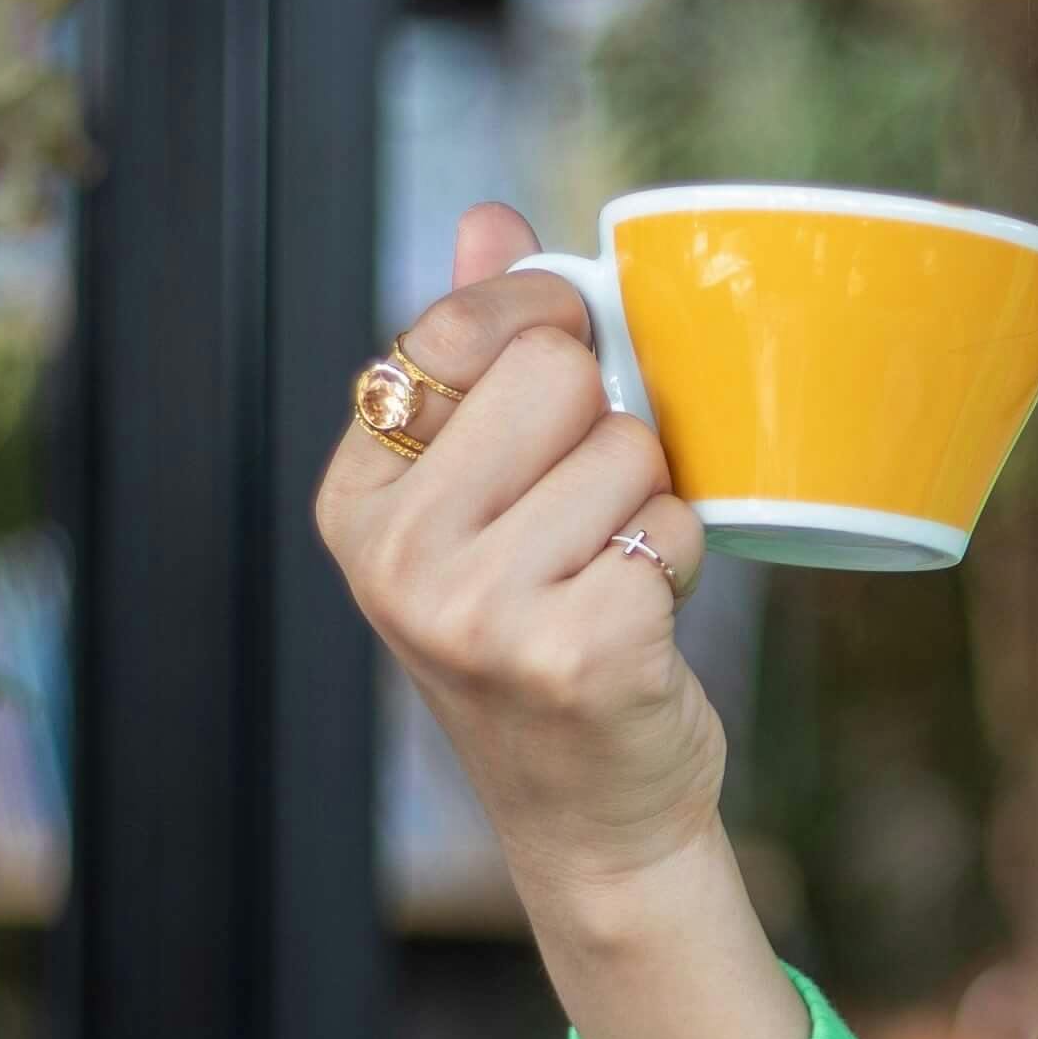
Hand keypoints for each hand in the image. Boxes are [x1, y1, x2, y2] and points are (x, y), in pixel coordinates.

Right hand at [321, 203, 724, 900]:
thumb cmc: (540, 637)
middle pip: (555, 375)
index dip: (539, 327)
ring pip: (627, 449)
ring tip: (608, 576)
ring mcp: (477, 611)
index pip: (453, 329)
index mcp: (356, 500)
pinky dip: (681, 563)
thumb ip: (480, 356)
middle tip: (583, 518)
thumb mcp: (481, 501)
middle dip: (603, 429)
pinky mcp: (574, 651)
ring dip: (647, 505)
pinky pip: (674, 525)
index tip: (559, 373)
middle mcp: (395, 556)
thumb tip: (490, 221)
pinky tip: (637, 624)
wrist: (588, 817)